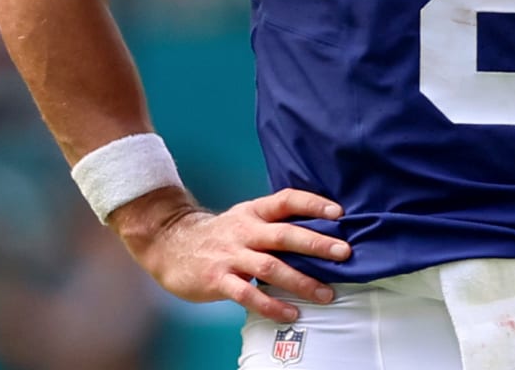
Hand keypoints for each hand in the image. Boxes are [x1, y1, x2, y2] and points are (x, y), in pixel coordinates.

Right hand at [110, 186, 352, 320]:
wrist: (170, 245)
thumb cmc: (219, 235)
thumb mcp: (245, 219)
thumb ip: (274, 223)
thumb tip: (319, 230)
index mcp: (254, 212)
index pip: (287, 200)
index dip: (313, 204)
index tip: (339, 213)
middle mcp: (244, 231)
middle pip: (284, 234)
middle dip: (317, 244)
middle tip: (344, 253)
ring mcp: (231, 256)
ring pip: (270, 267)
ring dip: (301, 281)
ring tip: (326, 293)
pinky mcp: (218, 280)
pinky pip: (248, 294)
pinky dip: (271, 305)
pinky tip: (291, 313)